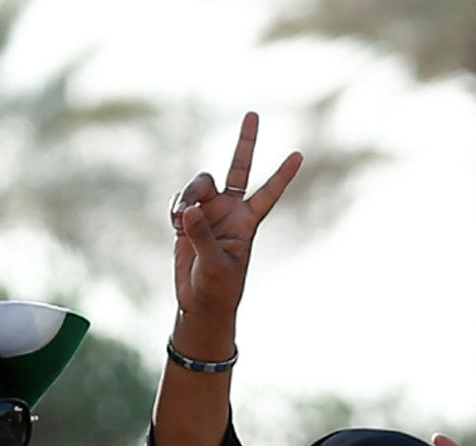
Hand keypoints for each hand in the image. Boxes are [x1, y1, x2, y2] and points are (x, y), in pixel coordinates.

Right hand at [168, 112, 299, 355]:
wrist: (199, 302)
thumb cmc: (217, 288)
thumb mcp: (215, 265)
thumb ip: (202, 236)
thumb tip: (190, 209)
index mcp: (246, 222)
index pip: (268, 193)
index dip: (282, 175)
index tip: (299, 155)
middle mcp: (230, 210)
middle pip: (239, 168)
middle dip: (246, 142)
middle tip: (254, 114)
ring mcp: (209, 211)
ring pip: (200, 182)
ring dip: (190, 194)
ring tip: (183, 218)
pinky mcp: (187, 218)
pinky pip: (180, 198)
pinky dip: (176, 207)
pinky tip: (176, 224)